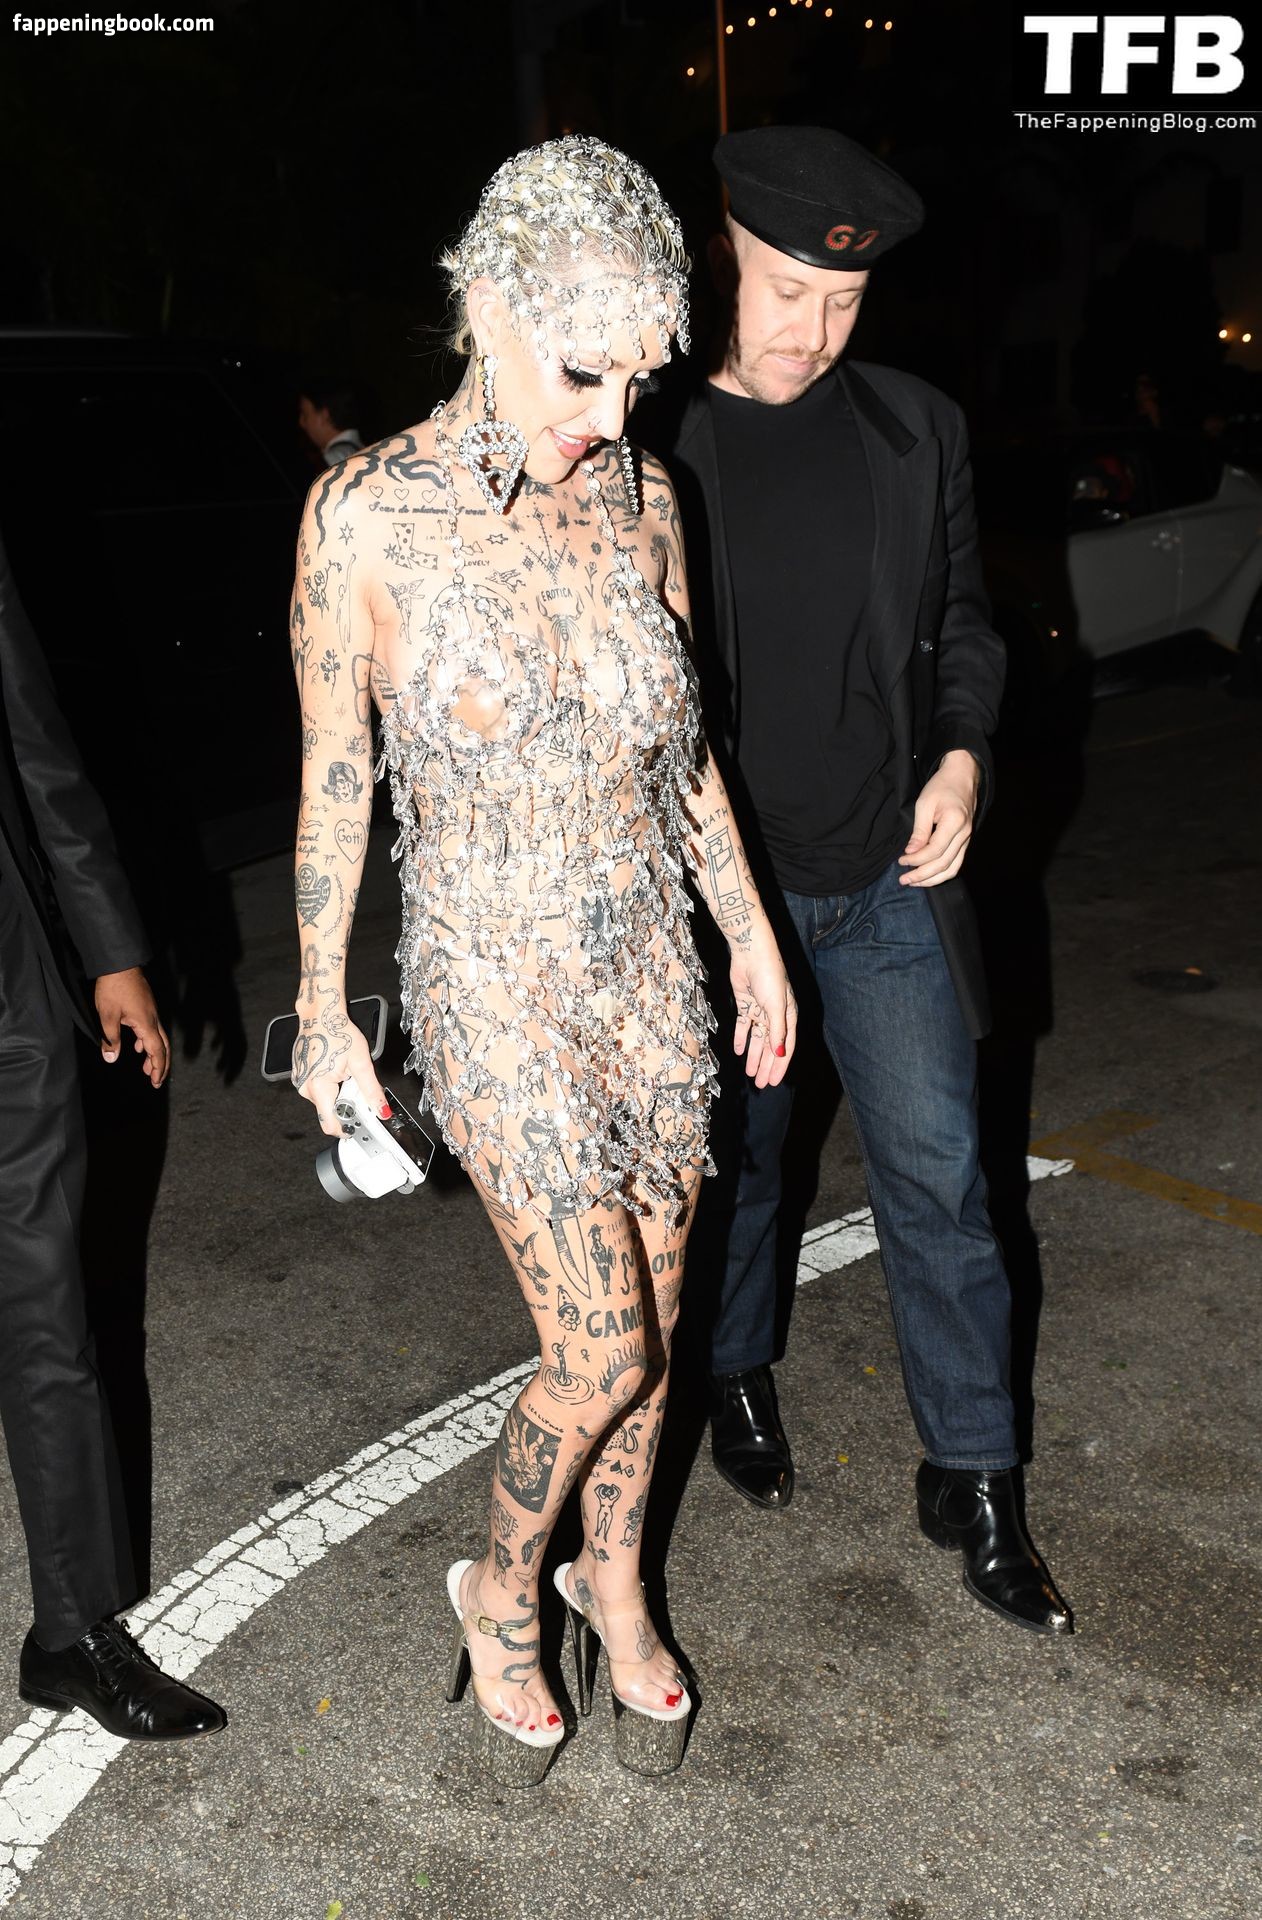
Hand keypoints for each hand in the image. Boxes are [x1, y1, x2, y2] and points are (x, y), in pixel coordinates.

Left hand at [95, 967, 169, 1087]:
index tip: (155, 1082)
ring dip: (153, 1054)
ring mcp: (151, 1012)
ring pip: (158, 1037)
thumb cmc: (114, 988)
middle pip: (163, 1046)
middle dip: (160, 1065)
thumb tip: (111, 1058)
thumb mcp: (107, 1016)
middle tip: (156, 1080)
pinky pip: (151, 1028)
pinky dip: (146, 1041)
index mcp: (146, 1024)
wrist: (119, 963)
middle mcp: (153, 1019)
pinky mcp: (146, 1007)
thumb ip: (110, 1039)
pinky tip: (137, 1045)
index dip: (157, 1068)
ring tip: (145, 1067)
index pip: (157, 1051)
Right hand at [292, 1005, 387, 1137]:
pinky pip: (316, 1088)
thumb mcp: (361, 1062)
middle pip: (329, 1111)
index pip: (330, 1124)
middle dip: (345, 1103)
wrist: (320, 1015)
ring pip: (323, 1099)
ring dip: (337, 1092)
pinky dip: (328, 1083)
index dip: (346, 1128)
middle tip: (352, 1081)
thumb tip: (382, 1110)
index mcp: (319, 1088)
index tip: (358, 1124)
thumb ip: (371, 1090)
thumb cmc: (338, 1032)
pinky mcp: (299, 1074)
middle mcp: (305, 1088)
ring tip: (342, 1070)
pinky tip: (333, 1066)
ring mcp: (300, 1081)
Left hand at [730, 930, 796, 1087]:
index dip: (780, 1065)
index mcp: (789, 1016)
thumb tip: (780, 1053)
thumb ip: (777, 1031)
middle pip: (771, 1046)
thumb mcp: (776, 1007)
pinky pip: (743, 1026)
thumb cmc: (769, 977)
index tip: (774, 1081)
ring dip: (754, 1055)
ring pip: (757, 1039)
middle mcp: (776, 1015)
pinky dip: (741, 1038)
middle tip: (760, 1083)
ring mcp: (760, 1010)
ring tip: (750, 1072)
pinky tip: (739, 1051)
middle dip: (766, 1065)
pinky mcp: (745, 1004)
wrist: (751, 954)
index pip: (786, 1046)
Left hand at [899, 750, 979, 887]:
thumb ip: (919, 830)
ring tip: (914, 883)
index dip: (917, 860)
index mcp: (955, 822)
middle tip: (904, 880)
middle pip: (944, 864)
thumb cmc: (942, 786)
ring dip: (932, 879)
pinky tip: (928, 876)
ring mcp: (968, 839)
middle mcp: (965, 834)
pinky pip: (956, 864)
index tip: (901, 861)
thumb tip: (911, 853)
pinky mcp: (966, 842)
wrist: (962, 776)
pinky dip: (942, 873)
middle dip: (922, 876)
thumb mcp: (924, 804)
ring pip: (952, 869)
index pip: (935, 851)